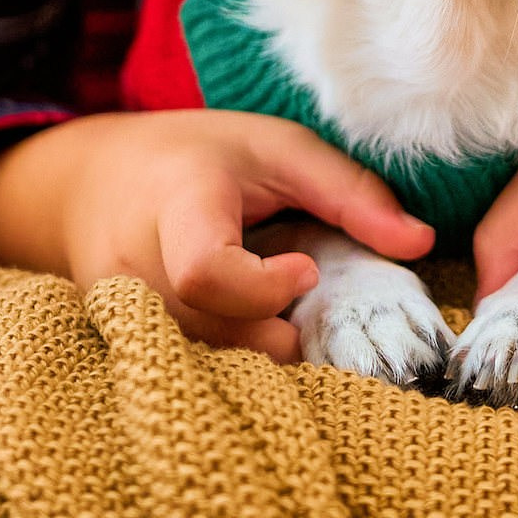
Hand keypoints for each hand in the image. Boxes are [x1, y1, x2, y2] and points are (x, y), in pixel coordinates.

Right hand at [0, 108, 434, 359]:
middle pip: (214, 333)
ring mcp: (116, 313)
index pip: (206, 272)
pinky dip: (223, 355)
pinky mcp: (113, 343)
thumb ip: (348, 193)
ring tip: (271, 308)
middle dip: (274, 331)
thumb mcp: (277, 148)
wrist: (94, 180)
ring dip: (252, 348)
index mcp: (176, 203)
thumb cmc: (201, 155)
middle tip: (302, 300)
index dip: (263, 289)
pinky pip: (182, 369)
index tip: (306, 271)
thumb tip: (422, 243)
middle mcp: (134, 264)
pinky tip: (241, 327)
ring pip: (201, 362)